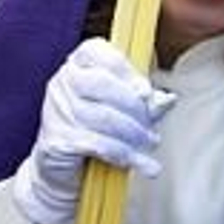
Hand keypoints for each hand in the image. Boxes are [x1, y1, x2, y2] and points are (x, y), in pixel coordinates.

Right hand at [11, 38, 173, 223]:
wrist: (68, 170)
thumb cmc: (99, 129)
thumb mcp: (127, 110)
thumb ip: (146, 102)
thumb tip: (168, 99)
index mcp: (80, 63)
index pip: (101, 54)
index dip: (127, 72)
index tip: (147, 93)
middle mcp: (62, 81)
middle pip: (102, 83)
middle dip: (134, 108)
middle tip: (152, 128)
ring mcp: (55, 109)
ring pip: (102, 116)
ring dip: (133, 135)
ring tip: (150, 145)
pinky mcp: (55, 139)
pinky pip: (96, 143)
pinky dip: (123, 154)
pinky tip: (139, 162)